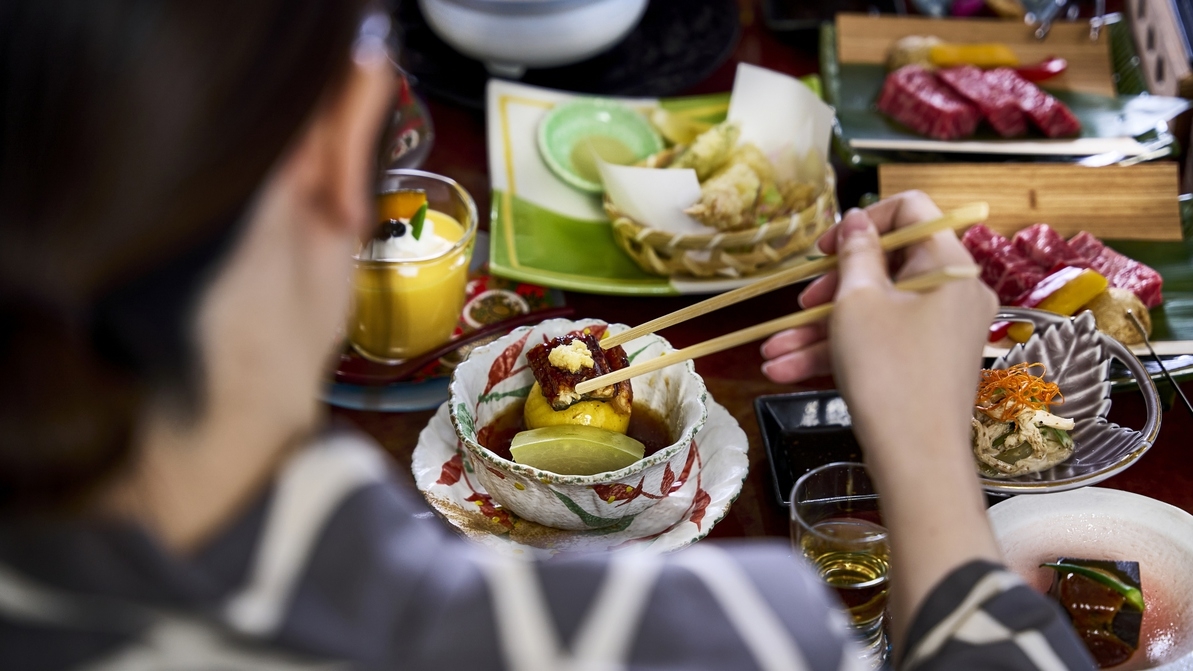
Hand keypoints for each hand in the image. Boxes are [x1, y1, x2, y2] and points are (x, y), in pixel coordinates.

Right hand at [762, 191, 1002, 653]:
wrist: (917, 461)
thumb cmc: (889, 372)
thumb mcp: (858, 303)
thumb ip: (854, 254)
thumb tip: (858, 220)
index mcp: (949, 265)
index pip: (910, 212)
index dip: (861, 222)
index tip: (823, 249)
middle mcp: (953, 293)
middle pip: (886, 267)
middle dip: (830, 288)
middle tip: (799, 305)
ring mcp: (942, 332)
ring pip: (875, 313)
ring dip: (820, 330)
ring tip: (771, 351)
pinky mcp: (927, 365)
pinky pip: (881, 344)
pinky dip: (839, 353)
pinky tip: (785, 370)